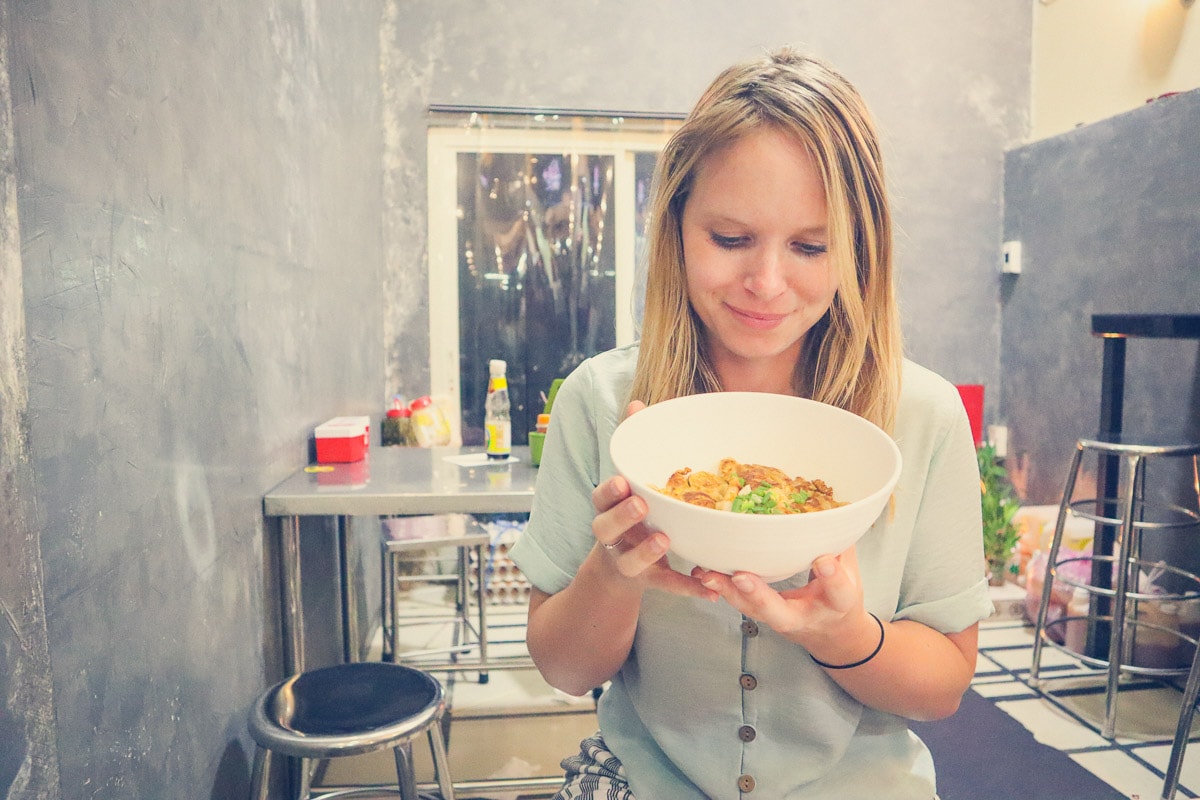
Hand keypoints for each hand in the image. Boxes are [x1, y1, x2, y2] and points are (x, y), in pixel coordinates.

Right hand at [591, 402, 716, 600]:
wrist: (618, 571)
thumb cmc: (629, 516)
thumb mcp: (628, 485)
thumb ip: (634, 448)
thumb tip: (637, 404)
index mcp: (608, 508)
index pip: (600, 498)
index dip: (608, 491)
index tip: (622, 482)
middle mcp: (613, 536)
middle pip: (606, 528)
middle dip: (622, 517)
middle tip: (640, 505)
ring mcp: (628, 561)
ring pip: (631, 561)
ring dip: (646, 552)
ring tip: (665, 541)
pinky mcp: (649, 582)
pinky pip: (668, 586)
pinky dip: (688, 588)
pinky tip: (711, 589)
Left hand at [691, 547, 867, 644]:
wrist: (832, 634)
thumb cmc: (840, 597)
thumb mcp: (853, 572)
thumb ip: (843, 545)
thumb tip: (836, 510)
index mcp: (837, 604)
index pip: (837, 592)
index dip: (831, 577)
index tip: (823, 561)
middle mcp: (805, 616)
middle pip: (779, 611)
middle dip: (759, 595)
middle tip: (741, 577)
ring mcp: (780, 620)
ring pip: (751, 610)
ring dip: (727, 592)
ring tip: (707, 575)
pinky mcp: (762, 616)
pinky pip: (740, 604)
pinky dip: (721, 589)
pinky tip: (703, 574)